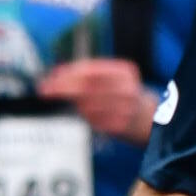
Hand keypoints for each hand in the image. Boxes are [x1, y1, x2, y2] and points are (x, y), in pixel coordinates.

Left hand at [38, 59, 155, 141]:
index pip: (89, 70)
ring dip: (72, 104)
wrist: (150, 117)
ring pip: (87, 106)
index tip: (50, 78)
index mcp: (124, 72)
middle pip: (86, 87)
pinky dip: (83, 117)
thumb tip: (56, 71)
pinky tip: (82, 114)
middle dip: (62, 88)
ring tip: (67, 103)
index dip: (66, 74)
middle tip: (45, 90)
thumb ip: (86, 73)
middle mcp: (127, 88)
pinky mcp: (121, 126)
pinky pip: (93, 122)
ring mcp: (125, 108)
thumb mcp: (111, 78)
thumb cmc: (123, 94)